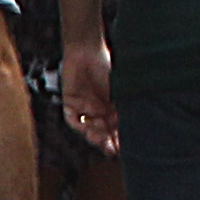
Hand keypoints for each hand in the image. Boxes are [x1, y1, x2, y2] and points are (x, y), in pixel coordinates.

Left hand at [61, 34, 116, 154]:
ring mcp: (83, 109)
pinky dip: (79, 123)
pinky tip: (87, 122)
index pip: (115, 129)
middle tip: (111, 148)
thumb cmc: (106, 66)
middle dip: (105, 141)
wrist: (87, 51)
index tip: (123, 149)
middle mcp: (98, 111)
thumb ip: (120, 108)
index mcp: (112, 109)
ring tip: (99, 136)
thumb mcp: (118, 89)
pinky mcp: (69, 104)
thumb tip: (130, 126)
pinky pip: (73, 119)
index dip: (118, 140)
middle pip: (101, 133)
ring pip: (87, 129)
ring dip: (93, 134)